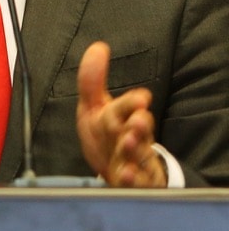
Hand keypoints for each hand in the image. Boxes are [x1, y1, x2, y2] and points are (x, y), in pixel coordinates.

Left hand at [75, 40, 166, 186]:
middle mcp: (131, 137)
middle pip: (137, 131)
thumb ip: (92, 80)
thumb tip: (98, 47)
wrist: (118, 171)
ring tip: (129, 142)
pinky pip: (136, 182)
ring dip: (134, 149)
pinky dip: (132, 178)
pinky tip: (127, 174)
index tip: (139, 98)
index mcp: (121, 117)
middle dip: (138, 125)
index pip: (126, 108)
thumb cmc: (106, 135)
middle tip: (138, 119)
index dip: (131, 103)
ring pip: (138, 155)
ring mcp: (135, 161)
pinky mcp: (135, 183)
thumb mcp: (93, 106)